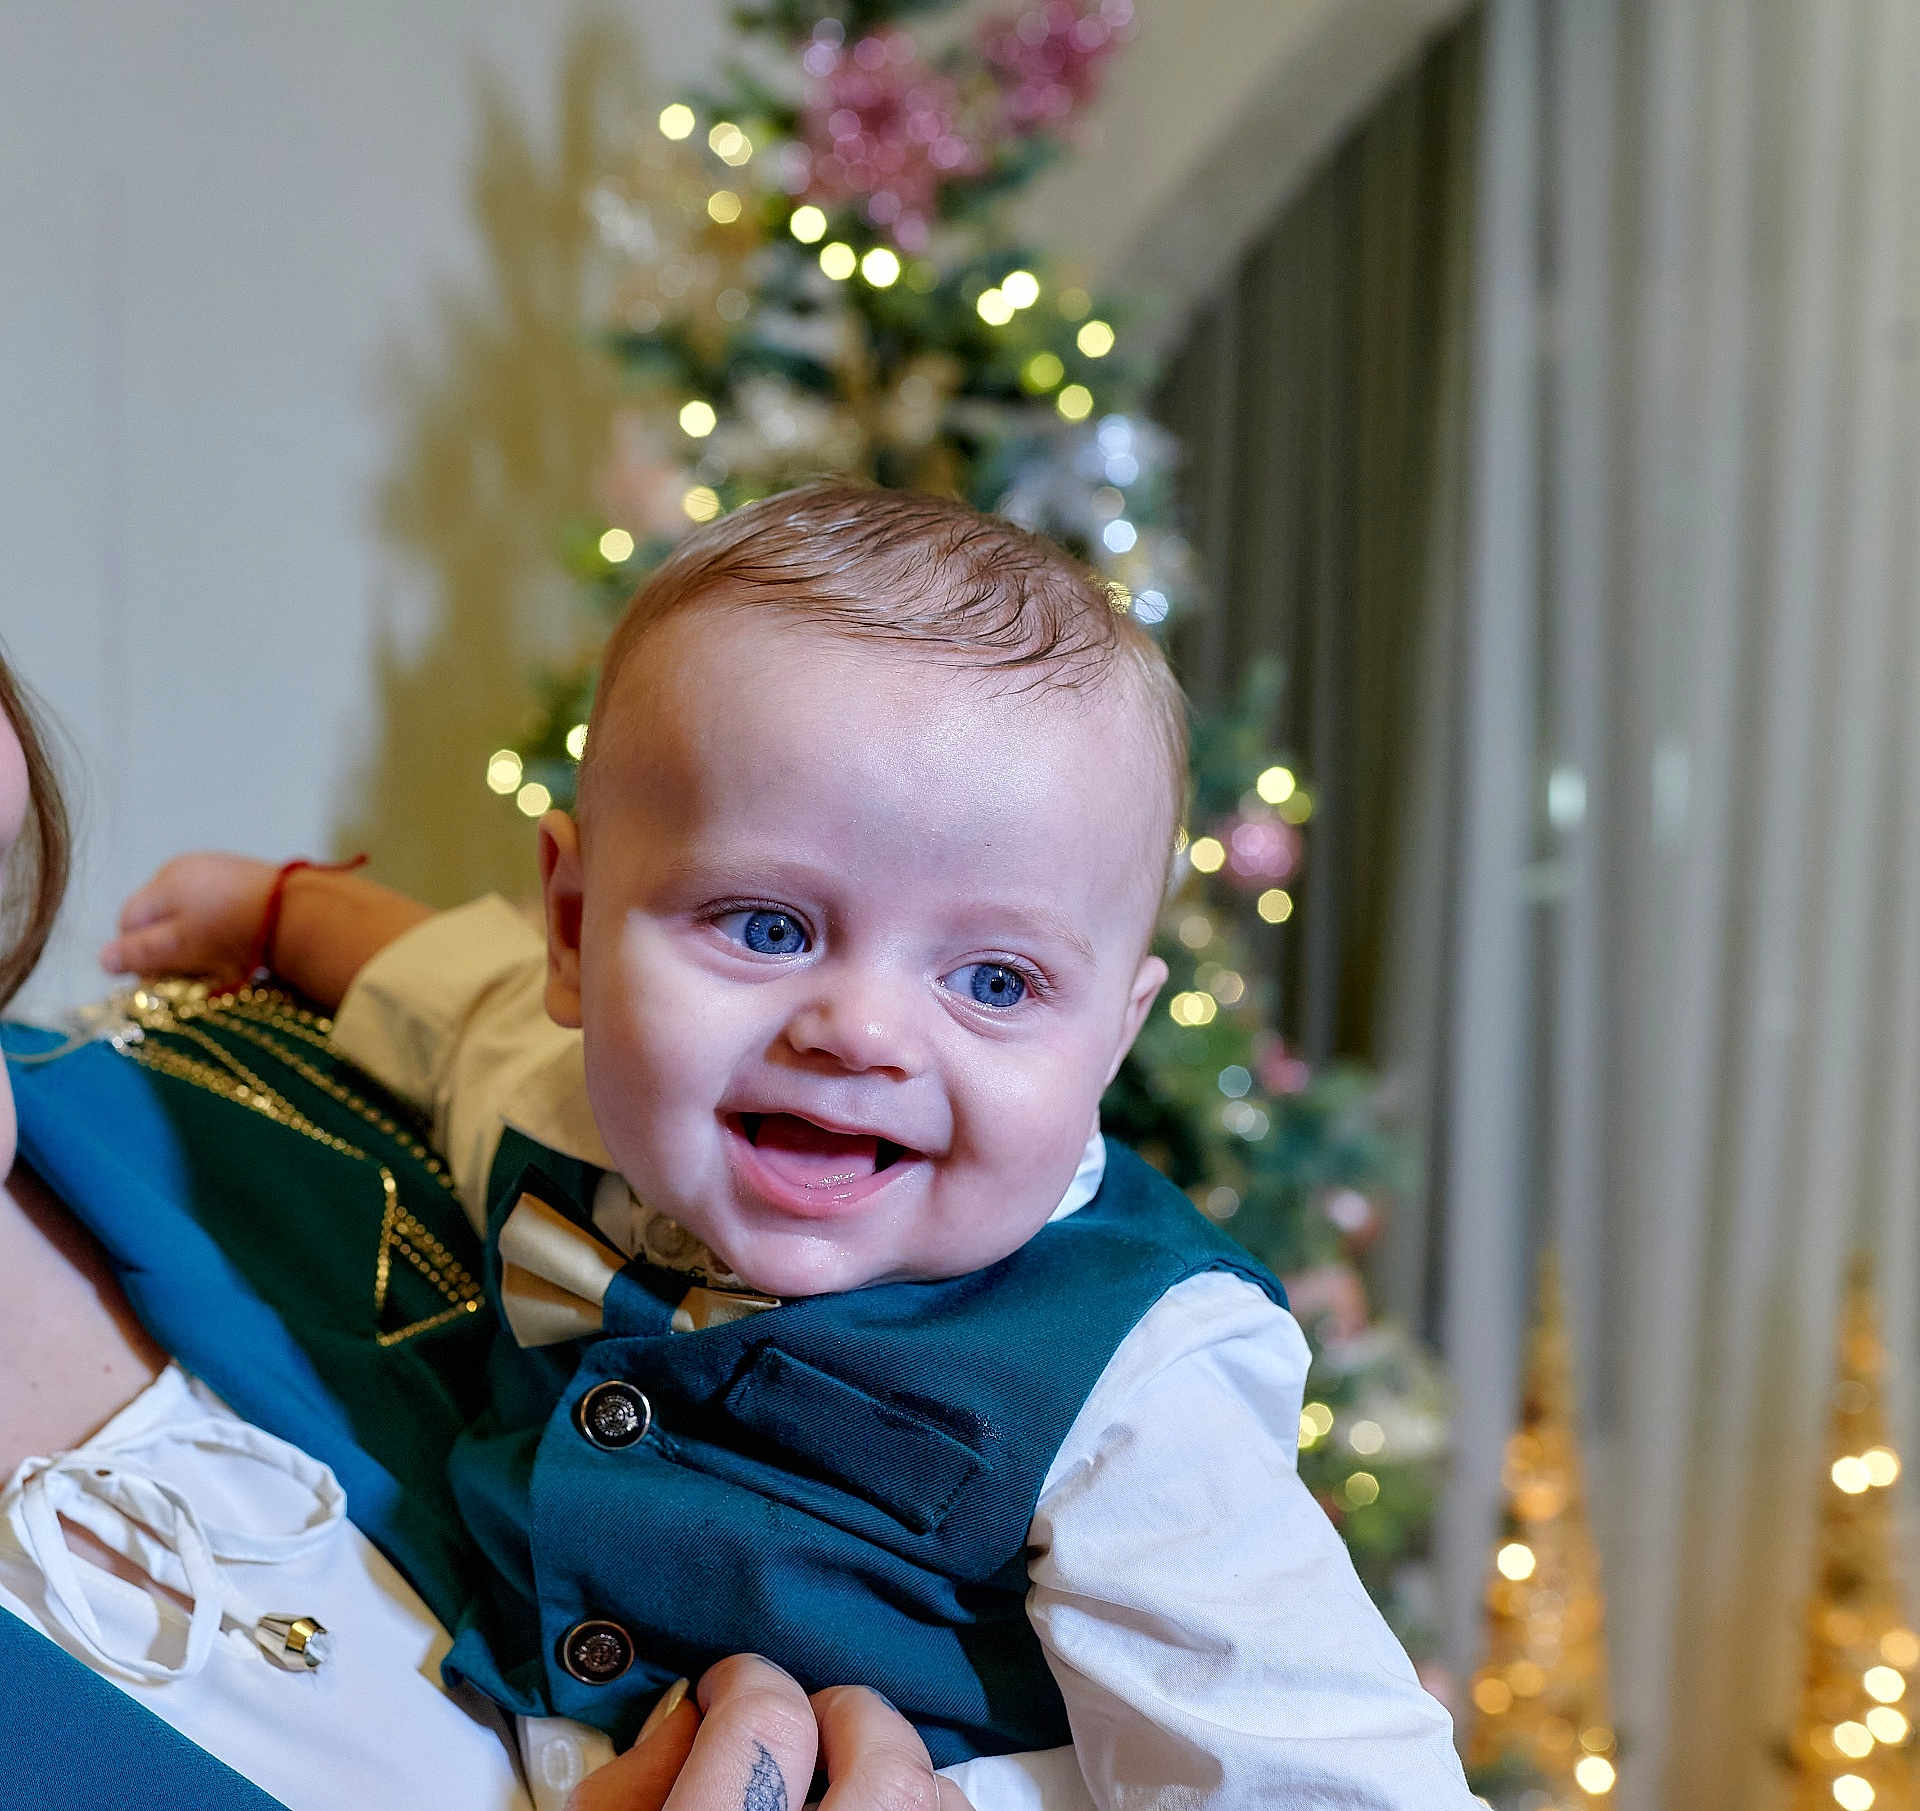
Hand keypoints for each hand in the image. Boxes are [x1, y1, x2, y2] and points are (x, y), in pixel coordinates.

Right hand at [100, 853, 278, 979]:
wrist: (300, 913)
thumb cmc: (232, 931)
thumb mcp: (179, 947)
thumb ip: (140, 953)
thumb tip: (103, 959)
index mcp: (163, 881)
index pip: (127, 922)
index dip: (136, 954)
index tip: (160, 978)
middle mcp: (186, 868)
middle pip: (159, 918)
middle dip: (168, 949)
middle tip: (192, 973)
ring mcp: (219, 870)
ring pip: (189, 916)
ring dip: (196, 943)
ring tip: (220, 963)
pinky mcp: (249, 880)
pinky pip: (219, 910)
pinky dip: (222, 931)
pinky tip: (241, 947)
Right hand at [571, 1656, 975, 1810]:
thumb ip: (633, 1783)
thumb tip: (688, 1715)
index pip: (765, 1720)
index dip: (746, 1684)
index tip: (730, 1690)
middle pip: (883, 1756)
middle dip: (849, 1718)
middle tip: (812, 1724)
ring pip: (936, 1800)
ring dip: (904, 1777)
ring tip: (857, 1783)